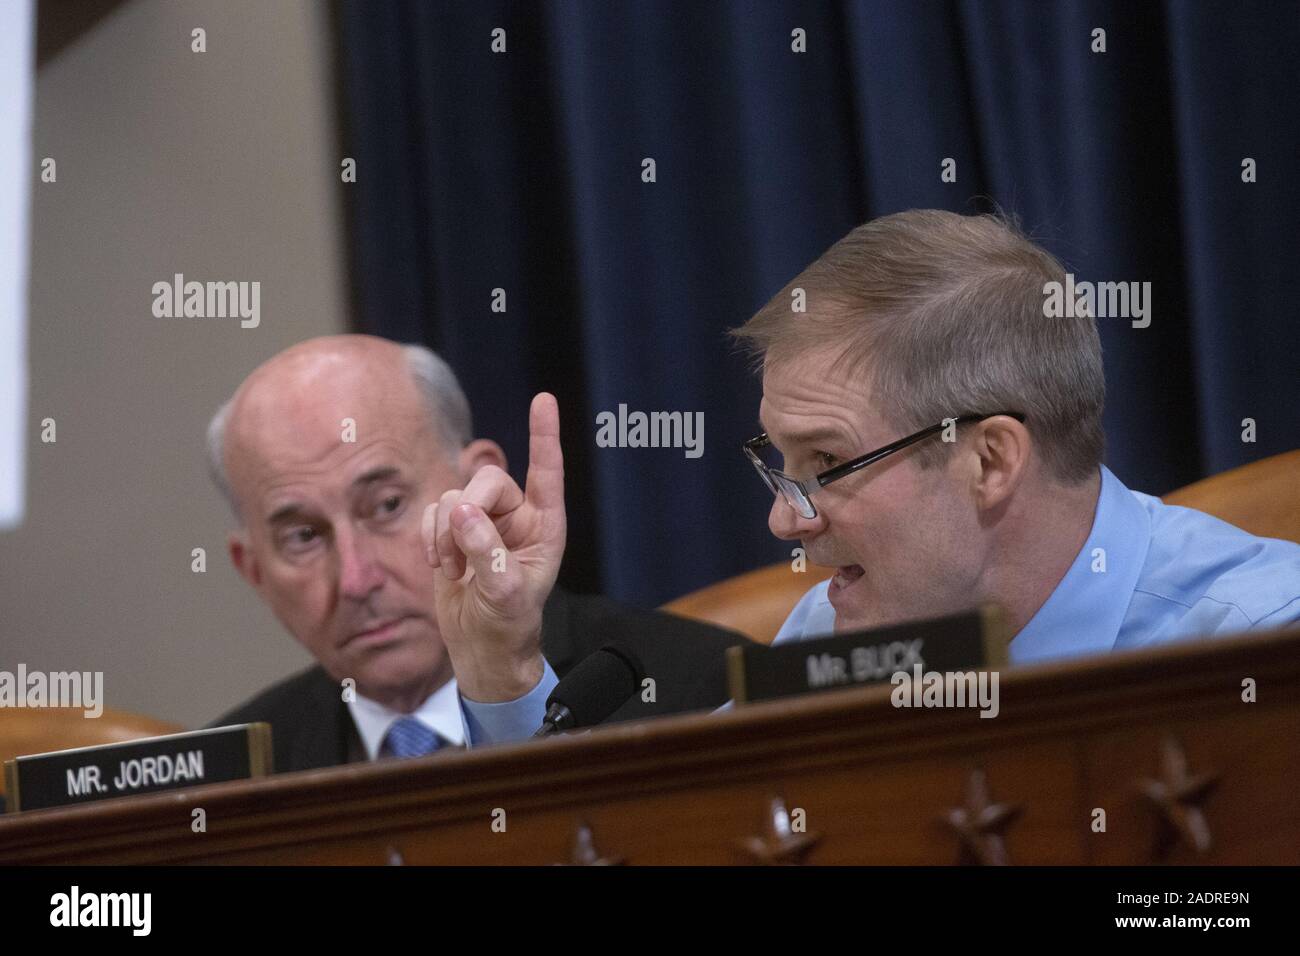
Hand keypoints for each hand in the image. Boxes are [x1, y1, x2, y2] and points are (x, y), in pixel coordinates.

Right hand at [422, 393, 566, 701]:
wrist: (480, 646)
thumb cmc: (507, 625)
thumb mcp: (504, 595)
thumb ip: (486, 553)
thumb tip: (462, 511)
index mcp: (545, 526)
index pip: (546, 473)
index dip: (544, 436)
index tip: (543, 399)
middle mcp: (517, 517)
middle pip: (486, 481)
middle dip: (466, 511)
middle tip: (458, 553)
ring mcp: (484, 521)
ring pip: (455, 496)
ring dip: (446, 534)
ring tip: (455, 570)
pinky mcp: (454, 530)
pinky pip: (434, 510)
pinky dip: (431, 536)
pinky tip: (443, 565)